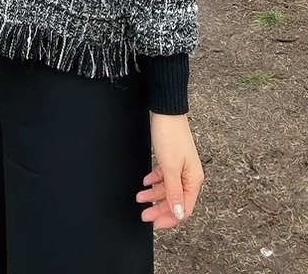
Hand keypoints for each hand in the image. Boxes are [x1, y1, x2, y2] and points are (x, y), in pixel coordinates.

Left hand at [137, 112, 203, 229]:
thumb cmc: (170, 135)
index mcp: (194, 180)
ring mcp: (181, 167)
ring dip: (154, 194)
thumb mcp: (170, 168)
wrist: (166, 111)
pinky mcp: (172, 159)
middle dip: (159, 208)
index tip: (155, 223)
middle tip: (144, 214)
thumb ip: (174, 192)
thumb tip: (179, 213)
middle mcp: (190, 176)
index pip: (184, 208)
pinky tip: (146, 182)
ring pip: (168, 189)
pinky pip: (164, 177)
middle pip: (175, 200)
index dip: (169, 218)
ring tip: (140, 196)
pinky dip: (155, 181)